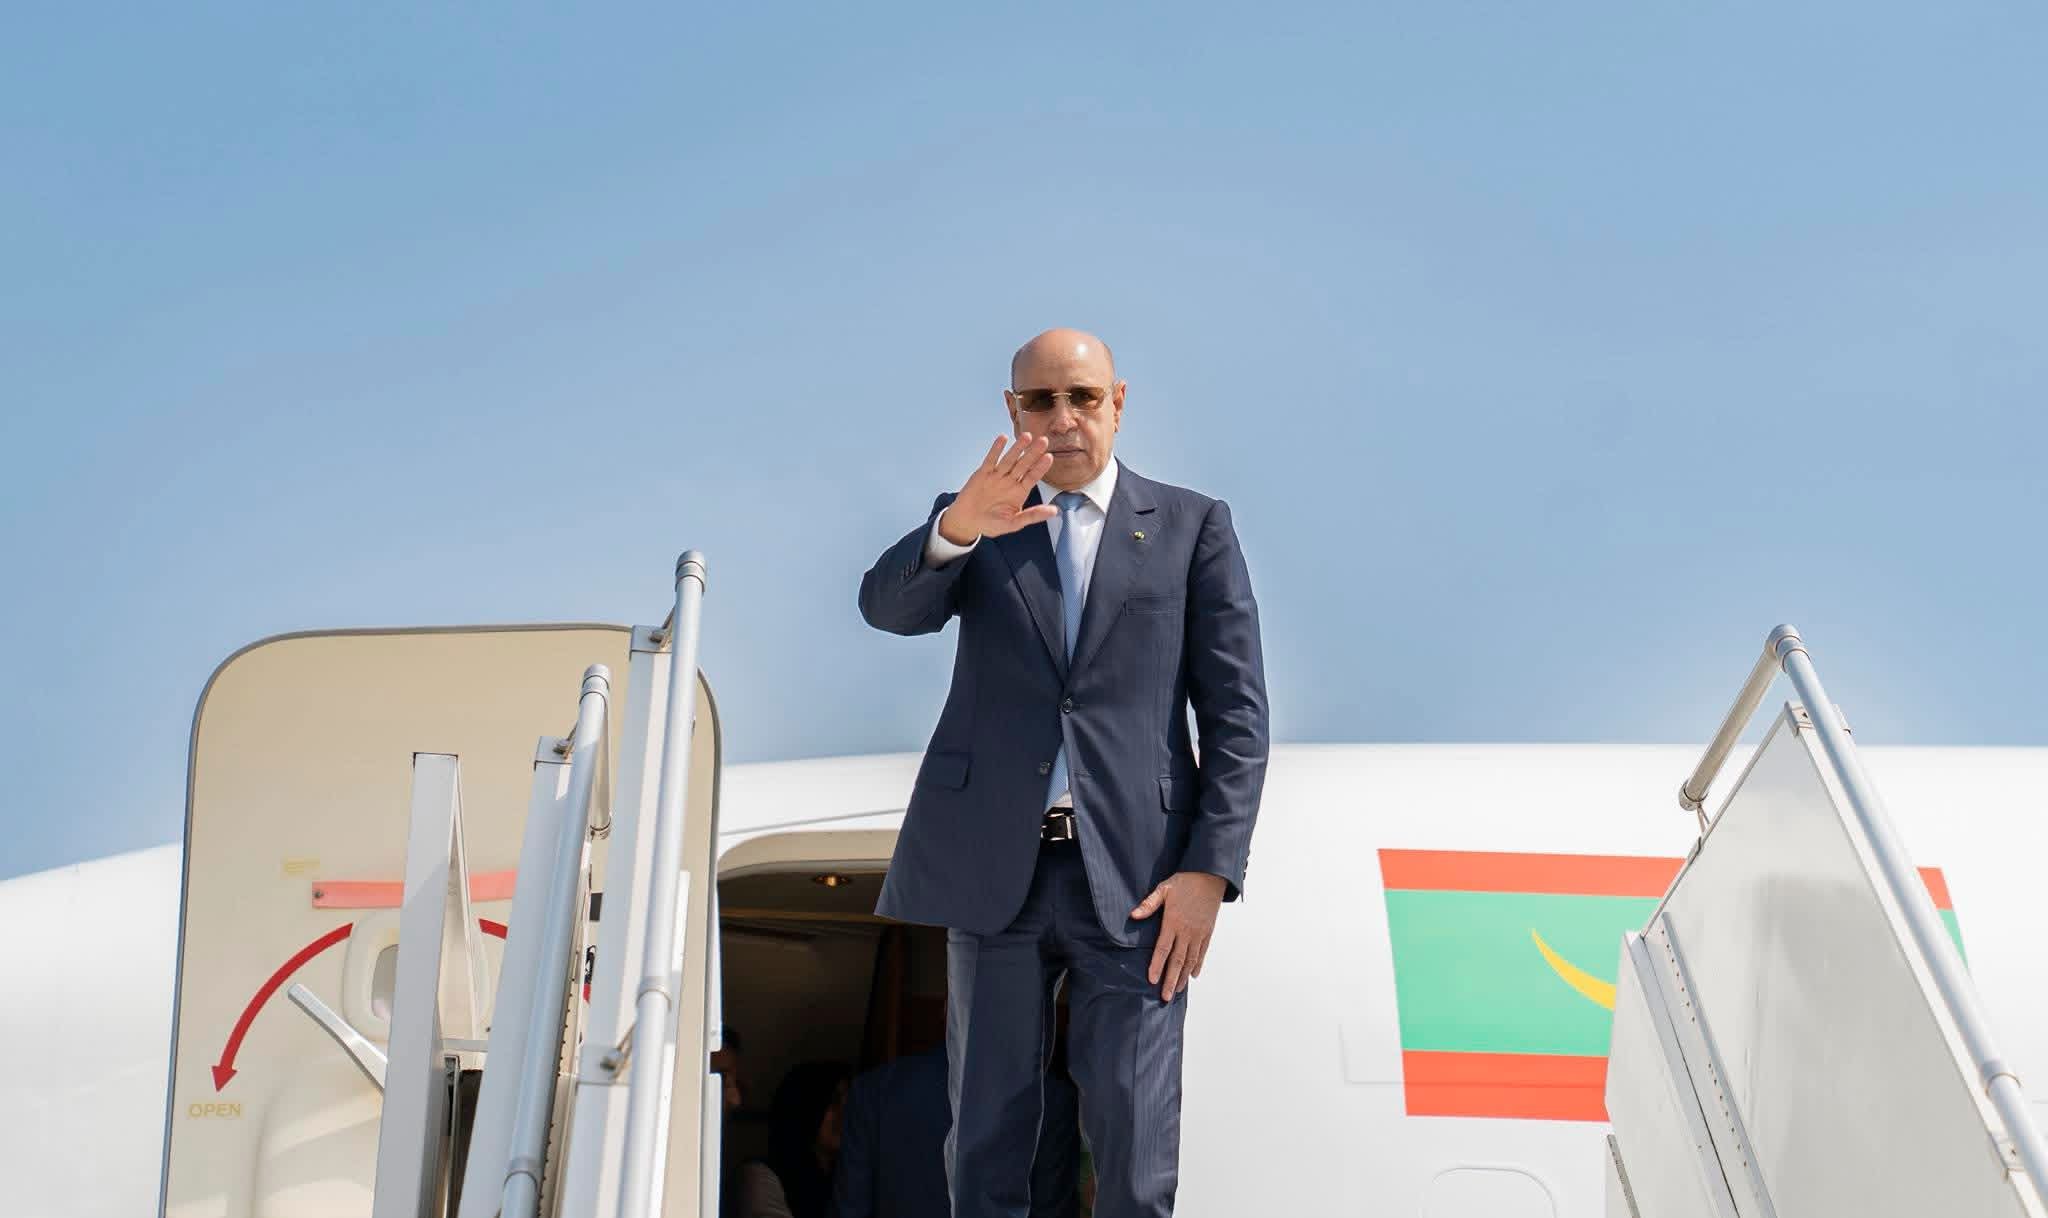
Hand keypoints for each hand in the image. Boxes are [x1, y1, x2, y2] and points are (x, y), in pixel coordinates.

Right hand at [938, 434, 1057, 543]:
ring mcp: (997, 476)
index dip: (1040, 467)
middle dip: (1033, 453)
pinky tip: (1003, 438)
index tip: (1049, 457)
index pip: (1032, 477)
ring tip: (1027, 436)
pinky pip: (991, 460)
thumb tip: (1055, 511)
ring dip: (1017, 448)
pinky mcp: (983, 473)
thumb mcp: (1013, 523)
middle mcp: (1010, 481)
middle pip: (1023, 464)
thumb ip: (1033, 516)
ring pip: (1009, 459)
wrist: (967, 522)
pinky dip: (996, 449)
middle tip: (1044, 440)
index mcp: (1019, 492)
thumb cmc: (991, 524)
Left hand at [1130, 871, 1226, 1001]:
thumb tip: (1133, 916)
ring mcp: (1199, 933)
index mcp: (1173, 921)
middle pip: (1177, 960)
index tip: (1152, 980)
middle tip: (1164, 997)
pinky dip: (1197, 965)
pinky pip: (1202, 952)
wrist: (1211, 876)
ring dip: (1183, 977)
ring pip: (1190, 960)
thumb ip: (1149, 904)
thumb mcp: (1164, 888)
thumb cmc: (1185, 881)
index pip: (1163, 948)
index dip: (1157, 965)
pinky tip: (1192, 976)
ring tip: (1176, 991)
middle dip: (1170, 980)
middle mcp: (1187, 931)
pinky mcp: (1208, 932)